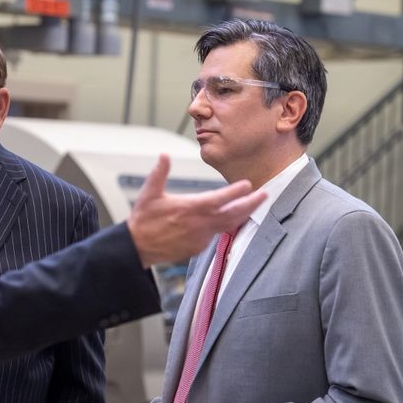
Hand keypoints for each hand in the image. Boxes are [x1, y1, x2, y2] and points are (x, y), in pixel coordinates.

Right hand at [128, 154, 265, 265]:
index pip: (220, 199)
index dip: (236, 192)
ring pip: (227, 225)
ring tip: (252, 206)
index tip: (248, 184)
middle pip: (233, 214)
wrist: (137, 247)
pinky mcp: (198, 247)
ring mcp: (200, 237)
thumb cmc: (143, 219)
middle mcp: (199, 224)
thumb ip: (160, 173)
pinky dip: (225, 225)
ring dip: (242, 215)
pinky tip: (229, 219)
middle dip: (251, 204)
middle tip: (264, 195)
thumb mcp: (149, 193)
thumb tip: (164, 155)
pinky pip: (215, 234)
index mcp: (190, 208)